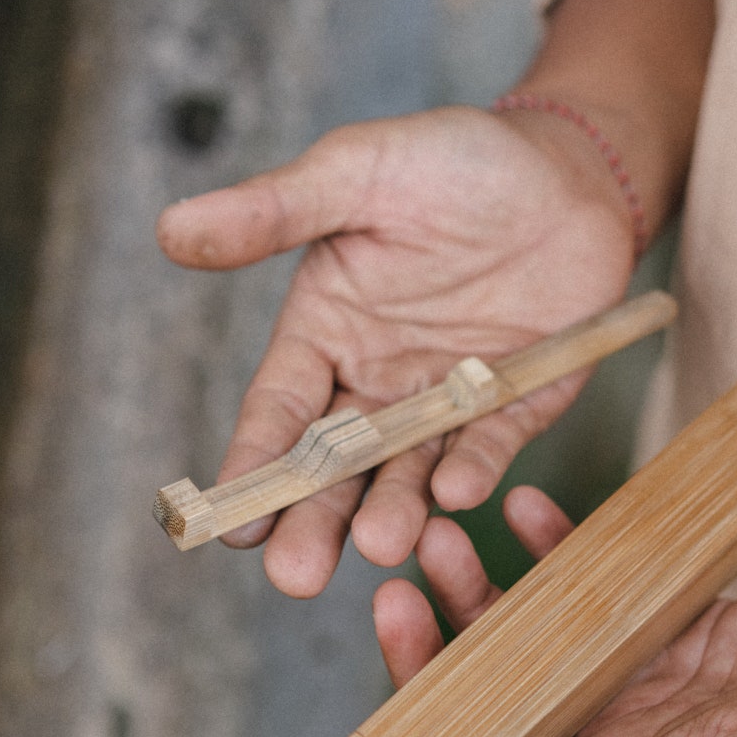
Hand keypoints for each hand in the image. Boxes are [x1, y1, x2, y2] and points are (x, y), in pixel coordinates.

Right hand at [157, 106, 633, 595]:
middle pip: (338, 465)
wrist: (566, 169)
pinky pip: (490, 444)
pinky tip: (455, 493)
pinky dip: (474, 468)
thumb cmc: (454, 160)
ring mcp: (448, 400)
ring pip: (410, 469)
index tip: (230, 524)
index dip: (255, 465)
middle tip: (295, 576)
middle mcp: (380, 381)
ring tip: (382, 545)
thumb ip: (273, 211)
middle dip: (316, 520)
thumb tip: (170, 231)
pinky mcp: (516, 405)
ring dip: (395, 509)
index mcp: (327, 333)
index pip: (280, 411)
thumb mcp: (356, 172)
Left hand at [375, 490, 736, 736]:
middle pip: (493, 715)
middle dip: (434, 663)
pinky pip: (588, 589)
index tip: (378, 731)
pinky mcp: (664, 627)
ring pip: (527, 645)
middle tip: (399, 595)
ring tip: (440, 536)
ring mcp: (636, 683)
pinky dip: (551, 553)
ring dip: (478, 597)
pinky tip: (523, 510)